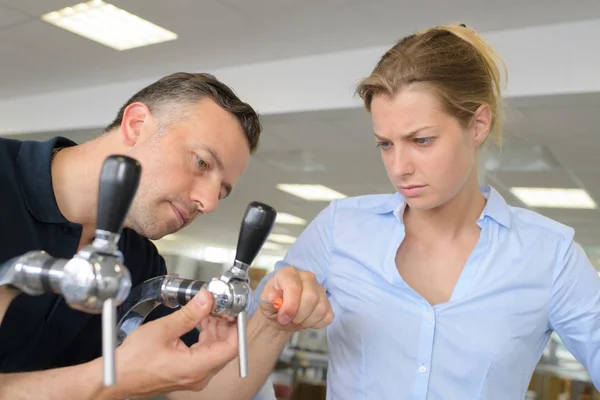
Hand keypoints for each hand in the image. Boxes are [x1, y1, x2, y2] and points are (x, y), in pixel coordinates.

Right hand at [107, 289, 237, 397]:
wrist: (117, 377)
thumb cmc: (133, 361)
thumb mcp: (163, 330)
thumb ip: (189, 314)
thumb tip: (207, 299)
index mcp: (196, 368)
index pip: (231, 347)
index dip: (236, 326)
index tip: (234, 310)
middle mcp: (199, 376)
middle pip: (225, 348)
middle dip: (225, 324)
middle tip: (220, 304)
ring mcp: (194, 377)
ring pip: (215, 350)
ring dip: (215, 328)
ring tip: (208, 309)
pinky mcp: (188, 374)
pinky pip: (205, 354)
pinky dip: (206, 336)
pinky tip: (200, 321)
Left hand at [259, 266, 332, 331]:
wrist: (281, 314)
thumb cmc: (273, 305)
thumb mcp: (265, 303)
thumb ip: (268, 299)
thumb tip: (274, 296)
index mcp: (289, 273)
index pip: (294, 287)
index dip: (289, 306)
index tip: (283, 318)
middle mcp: (307, 277)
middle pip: (311, 297)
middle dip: (299, 315)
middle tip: (289, 320)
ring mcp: (319, 289)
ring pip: (321, 308)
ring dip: (307, 321)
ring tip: (296, 320)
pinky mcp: (327, 302)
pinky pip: (328, 316)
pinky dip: (316, 323)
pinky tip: (306, 320)